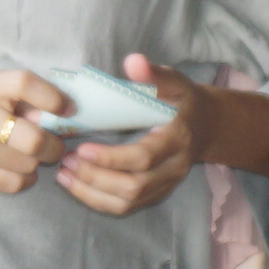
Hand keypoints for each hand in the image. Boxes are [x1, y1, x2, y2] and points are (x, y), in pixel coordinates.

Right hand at [0, 71, 68, 192]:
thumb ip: (26, 97)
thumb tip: (68, 117)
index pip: (25, 84)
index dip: (53, 98)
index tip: (68, 109)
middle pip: (33, 139)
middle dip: (53, 145)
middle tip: (54, 144)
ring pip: (27, 164)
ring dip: (37, 162)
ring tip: (30, 154)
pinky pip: (13, 183)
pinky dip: (25, 179)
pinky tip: (20, 169)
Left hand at [55, 56, 200, 217]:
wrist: (204, 125)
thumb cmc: (182, 100)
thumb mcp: (173, 81)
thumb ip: (154, 74)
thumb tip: (133, 62)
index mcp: (177, 139)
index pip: (143, 157)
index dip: (111, 158)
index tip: (81, 149)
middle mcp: (173, 168)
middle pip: (133, 186)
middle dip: (96, 177)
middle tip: (66, 162)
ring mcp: (165, 185)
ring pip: (127, 202)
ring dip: (92, 192)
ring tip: (64, 174)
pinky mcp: (155, 194)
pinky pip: (125, 207)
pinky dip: (97, 201)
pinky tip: (75, 185)